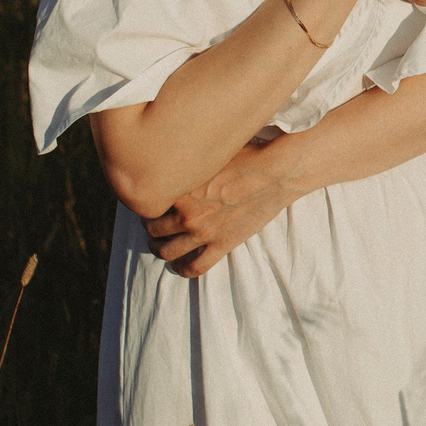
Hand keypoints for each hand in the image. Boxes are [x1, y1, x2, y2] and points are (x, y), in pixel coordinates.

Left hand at [141, 145, 300, 277]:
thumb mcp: (209, 156)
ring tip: (161, 245)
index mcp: (181, 190)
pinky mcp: (223, 245)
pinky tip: (180, 265)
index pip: (149, 203)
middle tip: (152, 225)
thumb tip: (174, 162)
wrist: (278, 171)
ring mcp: (205, 233)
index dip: (147, 203)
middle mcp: (188, 214)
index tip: (150, 202)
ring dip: (159, 249)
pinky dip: (183, 269)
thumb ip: (187, 167)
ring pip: (167, 252)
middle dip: (149, 228)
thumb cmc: (246, 156)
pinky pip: (195, 267)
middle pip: (153, 229)